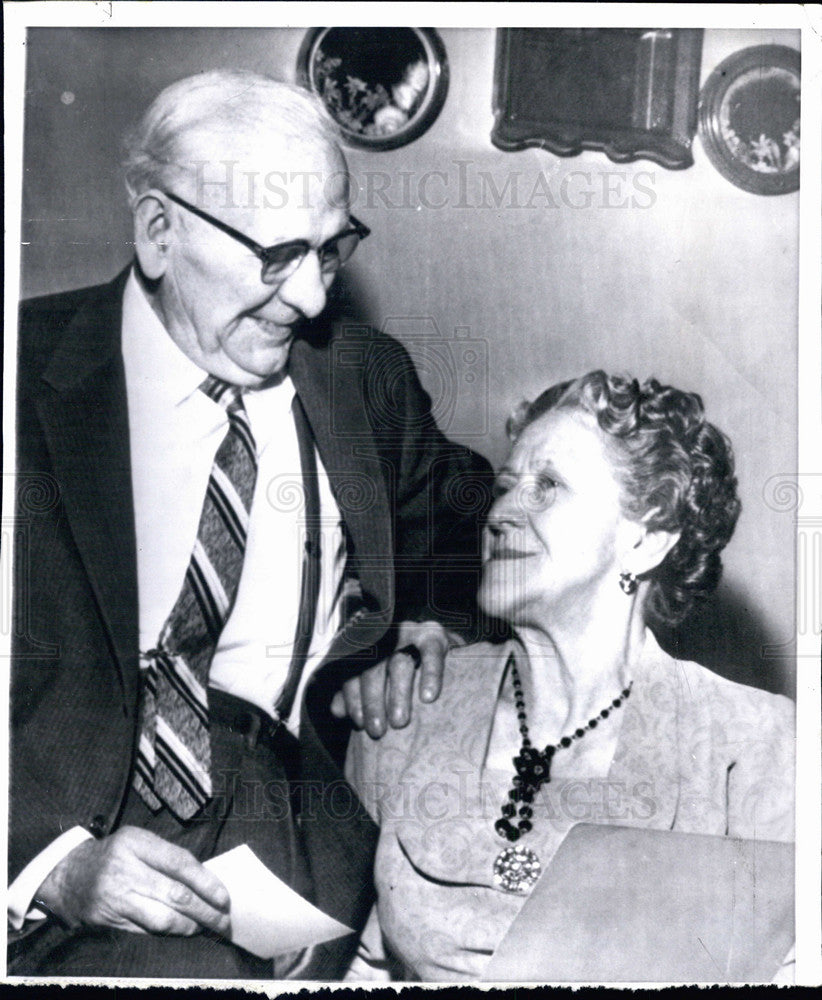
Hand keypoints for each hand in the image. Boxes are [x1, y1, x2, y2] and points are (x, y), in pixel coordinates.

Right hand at [35, 826, 230, 936]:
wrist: (69, 876)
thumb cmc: (115, 855)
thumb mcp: (138, 842)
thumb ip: (168, 856)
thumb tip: (207, 879)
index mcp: (136, 843)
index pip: (179, 863)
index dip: (205, 882)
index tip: (223, 897)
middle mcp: (125, 870)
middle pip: (175, 894)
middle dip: (205, 910)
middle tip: (223, 920)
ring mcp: (116, 897)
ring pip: (162, 918)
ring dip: (189, 926)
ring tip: (206, 927)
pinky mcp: (110, 920)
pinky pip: (147, 930)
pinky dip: (170, 932)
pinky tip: (183, 930)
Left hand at [330, 620, 462, 736]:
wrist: (437, 646)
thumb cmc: (401, 671)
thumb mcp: (376, 680)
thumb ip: (353, 692)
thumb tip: (336, 710)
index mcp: (366, 647)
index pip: (353, 672)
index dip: (353, 698)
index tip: (360, 723)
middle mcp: (384, 637)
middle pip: (374, 669)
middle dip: (373, 701)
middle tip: (377, 731)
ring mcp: (409, 633)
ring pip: (400, 662)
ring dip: (398, 693)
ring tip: (399, 721)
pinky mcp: (434, 634)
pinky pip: (431, 653)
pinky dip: (430, 675)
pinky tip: (428, 697)